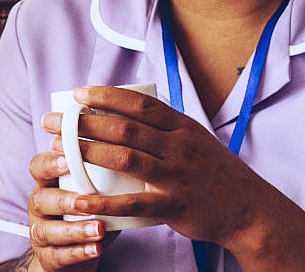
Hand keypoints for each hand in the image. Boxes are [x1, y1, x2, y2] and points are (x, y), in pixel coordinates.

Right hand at [14, 149, 114, 270]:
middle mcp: (39, 207)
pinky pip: (59, 256)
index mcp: (47, 185)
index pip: (39, 167)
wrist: (72, 255)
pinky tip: (95, 249)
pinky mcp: (47, 257)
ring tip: (99, 229)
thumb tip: (131, 160)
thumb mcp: (90, 194)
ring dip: (74, 230)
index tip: (69, 160)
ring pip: (48, 231)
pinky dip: (78, 253)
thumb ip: (103, 179)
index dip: (50, 163)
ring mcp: (40, 233)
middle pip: (40, 199)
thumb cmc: (85, 216)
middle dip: (63, 200)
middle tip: (85, 200)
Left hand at [42, 86, 283, 248]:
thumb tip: (127, 111)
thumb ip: (166, 128)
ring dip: (87, 152)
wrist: (250, 210)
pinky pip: (133, 203)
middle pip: (125, 127)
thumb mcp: (196, 141)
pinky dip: (103, 201)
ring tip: (57, 150)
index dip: (106, 96)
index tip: (77, 93)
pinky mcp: (174, 206)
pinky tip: (80, 200)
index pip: (140, 104)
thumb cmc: (216, 175)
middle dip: (84, 122)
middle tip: (54, 122)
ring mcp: (177, 176)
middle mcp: (179, 147)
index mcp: (183, 127)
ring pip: (125, 158)